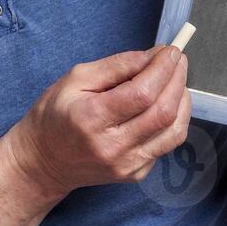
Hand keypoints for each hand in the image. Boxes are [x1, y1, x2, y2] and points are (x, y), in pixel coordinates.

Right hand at [4, 45, 191, 199]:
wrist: (44, 161)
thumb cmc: (55, 114)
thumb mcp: (76, 78)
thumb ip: (117, 66)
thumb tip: (154, 56)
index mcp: (92, 119)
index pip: (142, 94)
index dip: (163, 69)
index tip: (170, 51)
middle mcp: (112, 147)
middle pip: (163, 112)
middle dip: (177, 80)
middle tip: (177, 60)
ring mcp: (126, 165)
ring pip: (174, 131)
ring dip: (183, 100)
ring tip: (176, 80)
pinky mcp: (135, 174)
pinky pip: (167, 144)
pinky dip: (174, 119)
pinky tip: (165, 103)